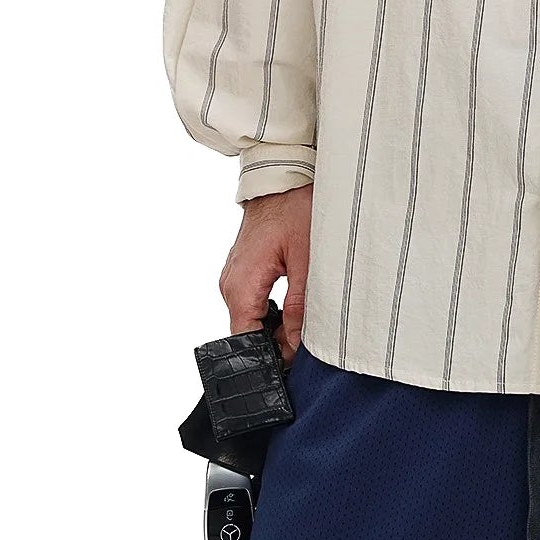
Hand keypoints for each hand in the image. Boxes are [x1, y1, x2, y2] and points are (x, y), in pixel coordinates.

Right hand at [221, 182, 312, 363]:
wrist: (281, 175)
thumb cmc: (294, 207)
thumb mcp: (307, 260)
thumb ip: (302, 305)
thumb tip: (297, 343)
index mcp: (242, 285)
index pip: (245, 340)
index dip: (268, 357)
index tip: (292, 363)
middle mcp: (231, 283)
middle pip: (249, 331)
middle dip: (277, 341)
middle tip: (308, 338)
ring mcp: (235, 276)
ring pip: (253, 317)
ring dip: (277, 323)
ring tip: (305, 315)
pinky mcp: (243, 269)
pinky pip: (254, 300)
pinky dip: (273, 307)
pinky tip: (295, 299)